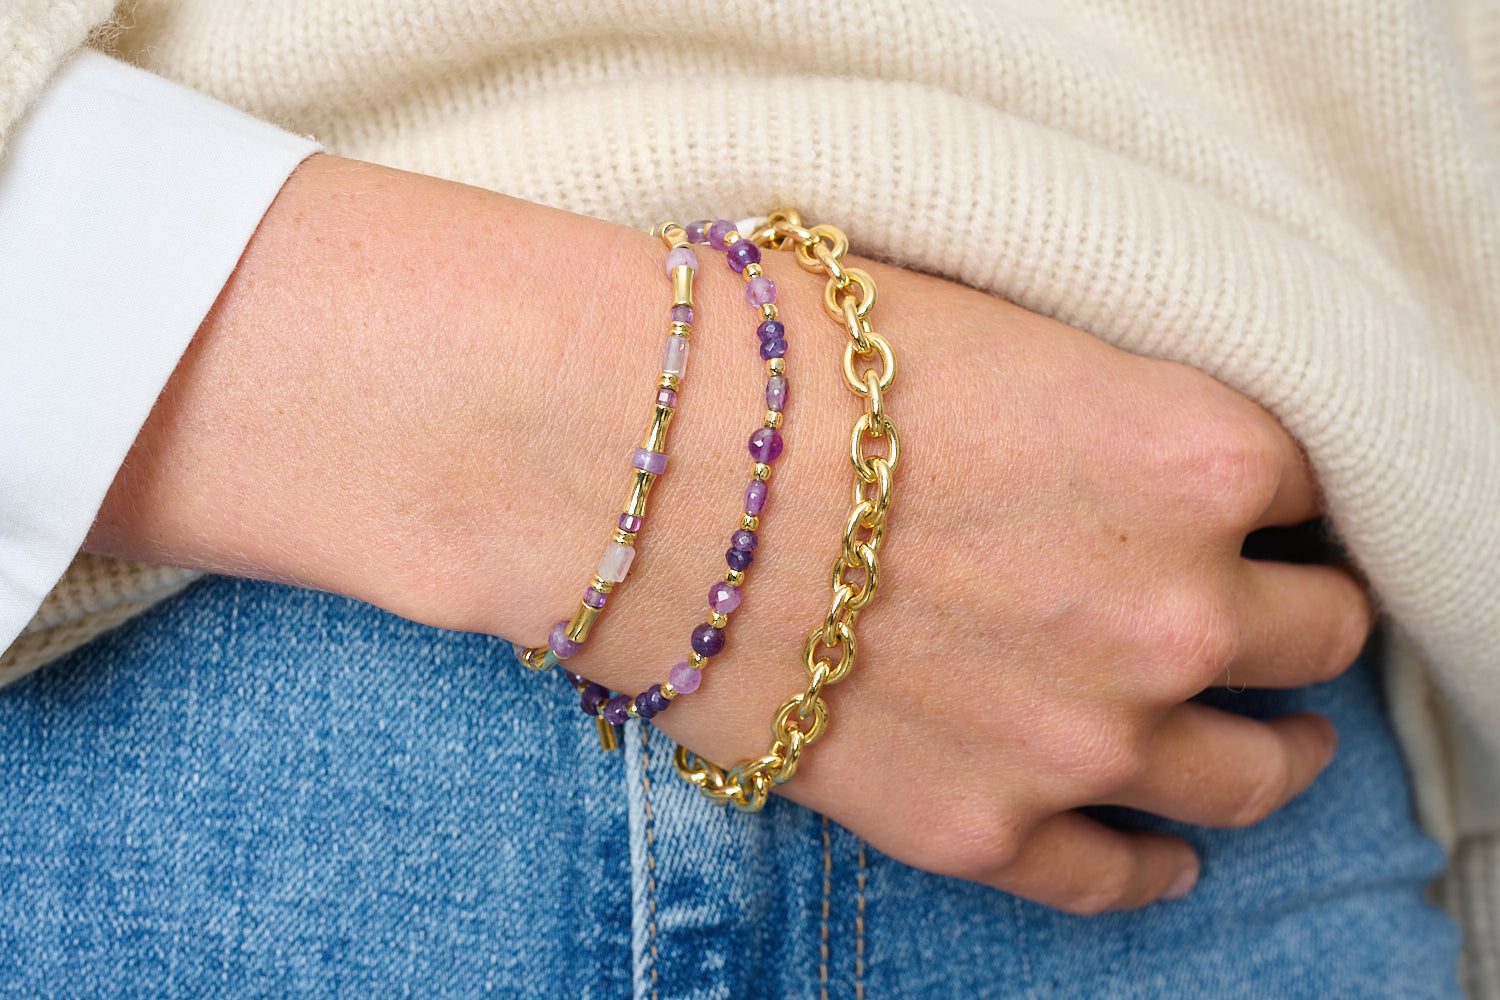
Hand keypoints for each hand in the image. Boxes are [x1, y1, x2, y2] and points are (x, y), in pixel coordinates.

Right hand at [89, 155, 1370, 913]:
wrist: (633, 470)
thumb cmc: (794, 363)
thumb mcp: (1000, 331)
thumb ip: (1128, 403)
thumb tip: (1160, 452)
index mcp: (1195, 457)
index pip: (1311, 488)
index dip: (1266, 492)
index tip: (1233, 502)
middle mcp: (1176, 613)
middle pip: (1317, 635)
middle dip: (1284, 611)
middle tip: (1249, 607)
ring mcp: (1086, 740)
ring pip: (1258, 776)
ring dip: (1265, 747)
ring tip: (1256, 739)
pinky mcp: (987, 829)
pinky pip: (1122, 878)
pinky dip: (1147, 860)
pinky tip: (1151, 842)